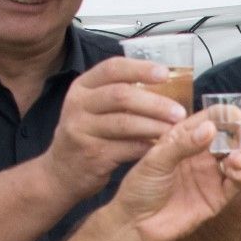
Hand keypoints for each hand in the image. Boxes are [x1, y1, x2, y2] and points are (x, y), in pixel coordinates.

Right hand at [43, 57, 186, 199]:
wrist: (61, 172)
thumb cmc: (87, 134)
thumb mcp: (93, 107)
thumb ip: (120, 93)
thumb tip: (167, 85)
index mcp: (83, 87)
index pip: (112, 68)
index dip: (140, 69)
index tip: (165, 74)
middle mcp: (78, 105)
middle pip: (121, 96)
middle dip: (155, 103)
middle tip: (179, 111)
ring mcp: (82, 130)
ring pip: (124, 123)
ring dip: (155, 126)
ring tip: (176, 131)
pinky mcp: (91, 155)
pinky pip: (125, 148)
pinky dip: (146, 147)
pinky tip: (162, 148)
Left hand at [112, 110, 240, 240]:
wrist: (135, 224)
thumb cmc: (140, 188)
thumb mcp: (156, 160)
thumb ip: (183, 144)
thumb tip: (211, 128)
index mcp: (185, 138)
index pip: (210, 119)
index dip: (226, 114)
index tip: (237, 115)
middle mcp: (201, 154)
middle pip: (230, 137)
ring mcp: (211, 175)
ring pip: (239, 158)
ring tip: (236, 159)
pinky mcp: (218, 197)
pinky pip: (238, 183)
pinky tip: (235, 172)